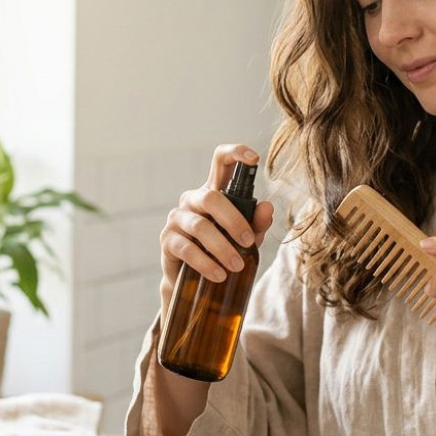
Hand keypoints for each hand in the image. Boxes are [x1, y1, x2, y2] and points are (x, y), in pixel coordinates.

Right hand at [159, 144, 275, 291]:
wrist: (195, 281)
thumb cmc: (222, 251)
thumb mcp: (245, 237)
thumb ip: (257, 222)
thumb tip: (267, 208)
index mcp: (214, 192)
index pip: (220, 161)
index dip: (235, 153)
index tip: (254, 159)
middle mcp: (193, 200)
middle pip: (211, 198)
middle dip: (234, 220)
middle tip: (248, 241)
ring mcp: (177, 218)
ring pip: (200, 226)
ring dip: (222, 248)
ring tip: (237, 266)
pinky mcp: (167, 240)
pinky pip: (187, 249)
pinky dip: (206, 263)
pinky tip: (219, 275)